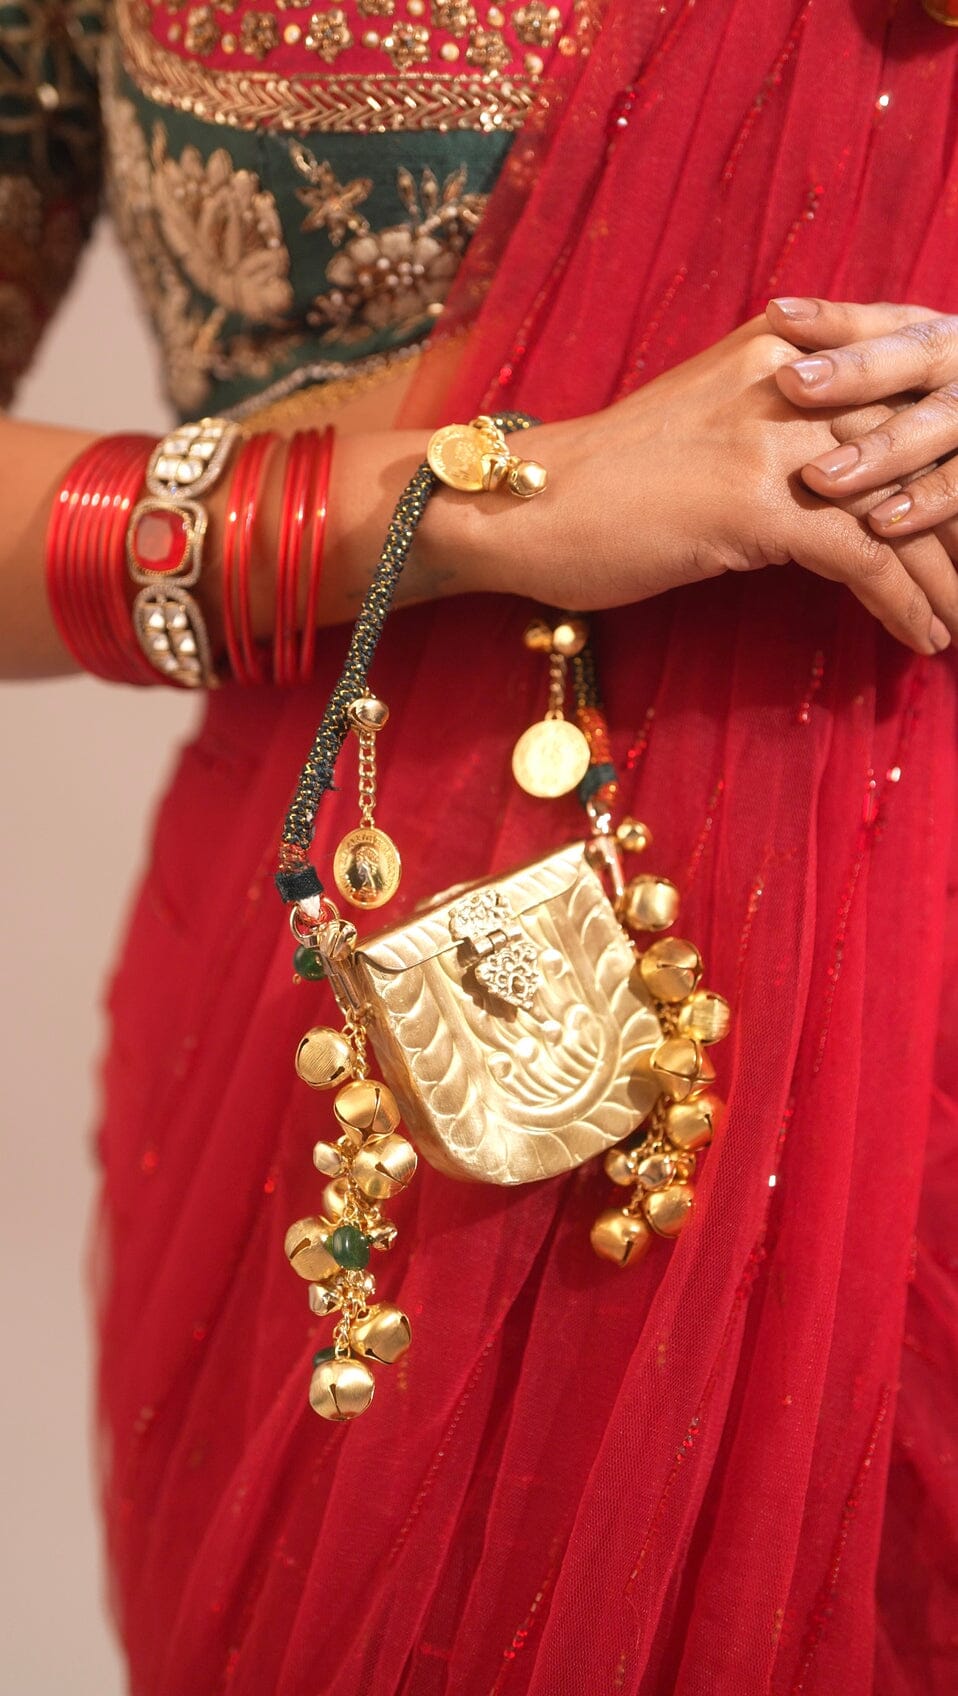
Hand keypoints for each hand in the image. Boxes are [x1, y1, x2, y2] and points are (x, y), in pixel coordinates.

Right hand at [486, 317, 953, 654]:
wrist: (524, 506)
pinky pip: (860, 556)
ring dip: (947, 572)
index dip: (951, 461)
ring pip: (902, 503)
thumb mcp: (711, 425)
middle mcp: (789, 379)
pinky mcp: (750, 504)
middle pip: (917, 446)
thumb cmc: (609, 483)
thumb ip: (783, 430)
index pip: (901, 395)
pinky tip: (923, 638)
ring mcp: (769, 440)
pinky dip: (903, 603)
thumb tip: (849, 481)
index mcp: (784, 350)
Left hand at [769, 298, 957, 551]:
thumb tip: (776, 335)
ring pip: (943, 418)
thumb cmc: (923, 441)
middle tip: (790, 380)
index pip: (885, 321)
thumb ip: (855, 381)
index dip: (834, 319)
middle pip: (918, 354)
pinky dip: (928, 500)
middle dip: (855, 370)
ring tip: (819, 477)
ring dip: (882, 449)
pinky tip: (880, 523)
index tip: (777, 315)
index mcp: (940, 344)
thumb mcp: (898, 401)